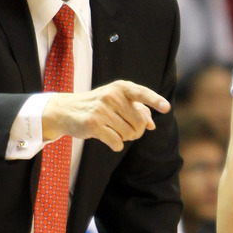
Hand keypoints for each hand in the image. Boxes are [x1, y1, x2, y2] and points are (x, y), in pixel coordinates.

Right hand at [42, 80, 169, 151]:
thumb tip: (151, 124)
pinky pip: (116, 142)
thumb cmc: (97, 106)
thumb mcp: (116, 101)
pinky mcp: (93, 124)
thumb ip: (137, 110)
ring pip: (129, 134)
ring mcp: (101, 110)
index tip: (167, 108)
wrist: (66, 110)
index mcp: (120, 87)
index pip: (142, 93)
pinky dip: (117, 145)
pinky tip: (110, 140)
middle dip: (137, 131)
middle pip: (139, 122)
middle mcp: (111, 96)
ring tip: (115, 132)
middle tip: (128, 131)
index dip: (155, 101)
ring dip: (125, 138)